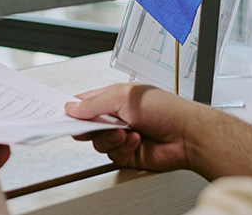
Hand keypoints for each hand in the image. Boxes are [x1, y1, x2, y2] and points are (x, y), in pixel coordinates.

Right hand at [66, 83, 251, 179]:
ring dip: (110, 138)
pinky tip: (135, 141)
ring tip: (125, 132)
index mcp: (116, 97)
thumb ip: (94, 103)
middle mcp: (118, 117)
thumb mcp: (125, 97)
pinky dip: (121, 148)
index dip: (73, 108)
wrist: (189, 136)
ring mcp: (122, 136)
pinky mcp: (128, 154)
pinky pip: (111, 154)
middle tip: (93, 126)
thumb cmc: (168, 109)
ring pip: (97, 142)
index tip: (62, 114)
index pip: (86, 102)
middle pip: (88, 124)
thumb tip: (72, 107)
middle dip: (90, 126)